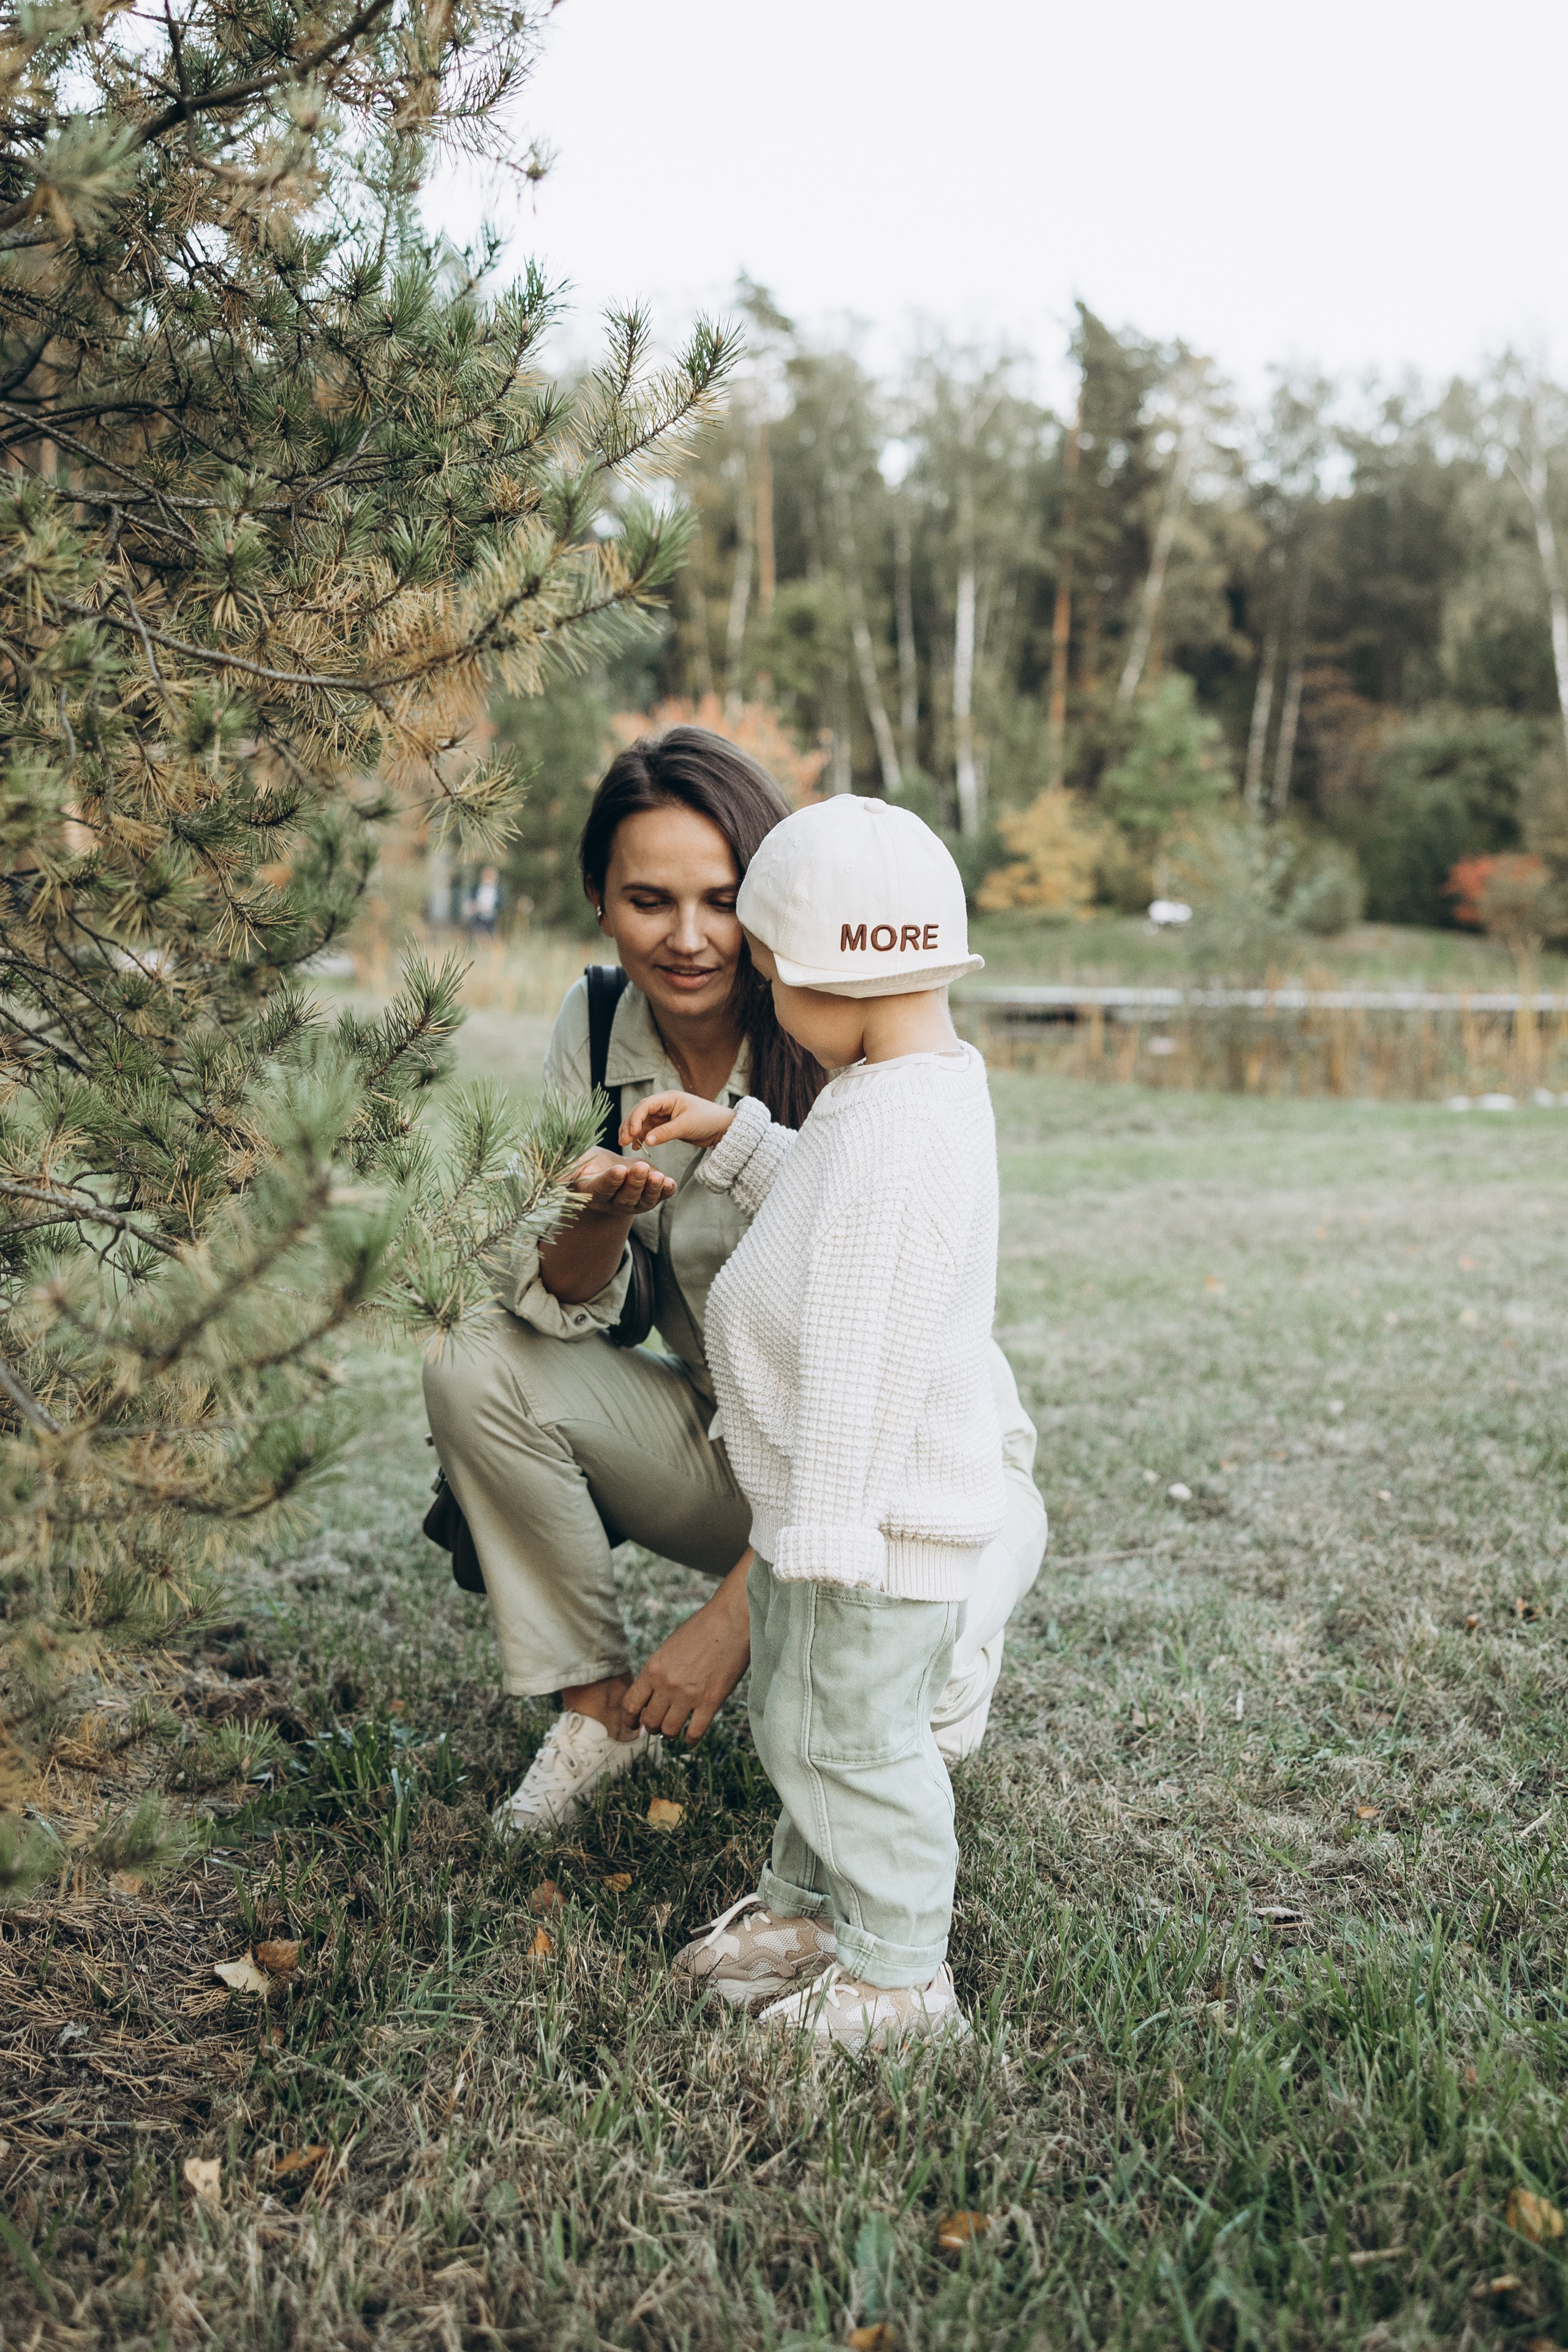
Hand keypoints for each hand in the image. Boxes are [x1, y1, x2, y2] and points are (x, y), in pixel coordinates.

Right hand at [566, 1145, 675, 1220]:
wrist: (610, 1173)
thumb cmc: (590, 1165)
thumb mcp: (577, 1162)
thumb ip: (567, 1165)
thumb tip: (551, 1169)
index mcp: (593, 1192)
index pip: (602, 1189)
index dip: (610, 1181)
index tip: (618, 1170)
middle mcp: (613, 1202)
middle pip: (625, 1197)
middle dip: (634, 1183)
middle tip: (641, 1168)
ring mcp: (633, 1203)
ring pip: (644, 1200)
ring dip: (652, 1188)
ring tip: (658, 1176)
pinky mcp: (649, 1198)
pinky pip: (659, 1198)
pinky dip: (666, 1191)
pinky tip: (670, 1182)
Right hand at [620, 1091, 734, 1152]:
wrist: (722, 1128)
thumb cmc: (708, 1120)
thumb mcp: (686, 1126)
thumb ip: (665, 1133)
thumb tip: (645, 1141)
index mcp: (668, 1098)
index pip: (645, 1105)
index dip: (635, 1119)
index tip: (631, 1134)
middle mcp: (663, 1104)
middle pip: (639, 1113)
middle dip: (629, 1126)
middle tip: (622, 1141)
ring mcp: (663, 1115)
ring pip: (642, 1122)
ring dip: (633, 1132)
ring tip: (626, 1145)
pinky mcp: (666, 1125)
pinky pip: (649, 1130)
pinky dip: (642, 1137)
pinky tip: (637, 1146)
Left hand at [623, 1564, 750, 1742]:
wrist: (731, 1620)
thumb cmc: (701, 1630)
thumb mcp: (669, 1648)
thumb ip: (658, 1673)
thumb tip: (651, 1698)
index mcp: (652, 1669)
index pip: (630, 1705)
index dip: (629, 1720)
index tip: (634, 1725)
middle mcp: (666, 1685)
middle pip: (650, 1722)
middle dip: (652, 1727)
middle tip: (659, 1724)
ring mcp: (688, 1695)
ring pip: (669, 1732)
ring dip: (670, 1734)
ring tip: (675, 1729)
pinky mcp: (711, 1702)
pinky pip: (694, 1733)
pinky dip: (691, 1739)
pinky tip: (692, 1735)